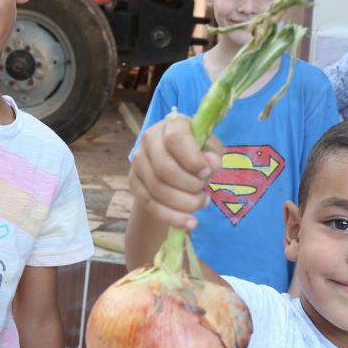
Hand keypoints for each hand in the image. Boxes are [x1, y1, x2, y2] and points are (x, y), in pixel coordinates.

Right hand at [129, 112, 222, 229]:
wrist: (175, 161)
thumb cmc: (197, 150)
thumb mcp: (210, 147)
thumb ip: (213, 154)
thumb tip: (211, 164)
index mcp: (170, 125)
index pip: (176, 139)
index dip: (192, 159)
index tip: (208, 172)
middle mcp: (148, 141)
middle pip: (164, 169)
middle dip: (189, 186)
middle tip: (205, 192)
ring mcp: (138, 163)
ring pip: (157, 190)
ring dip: (184, 203)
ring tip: (201, 203)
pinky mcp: (134, 185)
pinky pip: (151, 206)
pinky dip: (172, 217)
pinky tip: (189, 222)